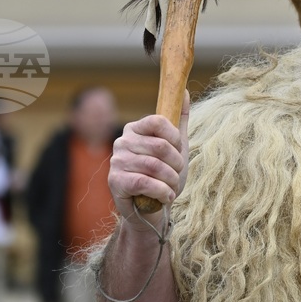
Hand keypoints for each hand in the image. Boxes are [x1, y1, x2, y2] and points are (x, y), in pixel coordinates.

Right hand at [108, 91, 189, 229]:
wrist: (150, 210)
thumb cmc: (164, 176)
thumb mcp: (177, 147)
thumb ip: (179, 120)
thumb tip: (186, 91)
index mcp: (135, 129)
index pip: (158, 121)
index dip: (175, 137)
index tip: (178, 150)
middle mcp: (122, 141)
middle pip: (160, 146)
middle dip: (176, 164)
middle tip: (176, 174)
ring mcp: (117, 161)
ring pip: (154, 166)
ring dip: (171, 180)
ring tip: (171, 187)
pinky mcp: (115, 181)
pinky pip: (144, 182)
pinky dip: (162, 191)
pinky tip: (165, 196)